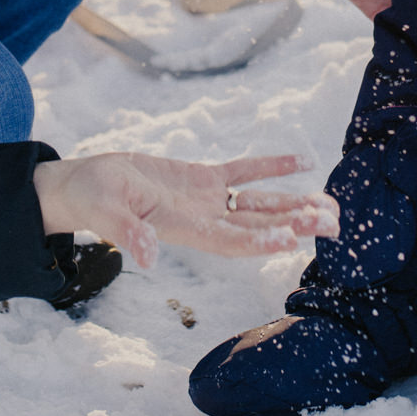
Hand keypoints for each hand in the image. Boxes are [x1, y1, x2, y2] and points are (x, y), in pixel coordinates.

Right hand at [33, 151, 339, 270]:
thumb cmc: (90, 200)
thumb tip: (146, 255)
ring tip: (329, 203)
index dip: (261, 241)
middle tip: (333, 223)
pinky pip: (243, 172)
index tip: (293, 238)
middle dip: (293, 224)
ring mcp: (205, 200)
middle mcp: (203, 220)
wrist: (84, 186)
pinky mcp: (201, 178)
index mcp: (183, 230)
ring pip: (258, 203)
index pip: (230, 240)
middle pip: (256, 225)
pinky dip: (272, 167)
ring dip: (293, 203)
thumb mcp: (105, 213)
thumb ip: (127, 233)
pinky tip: (301, 160)